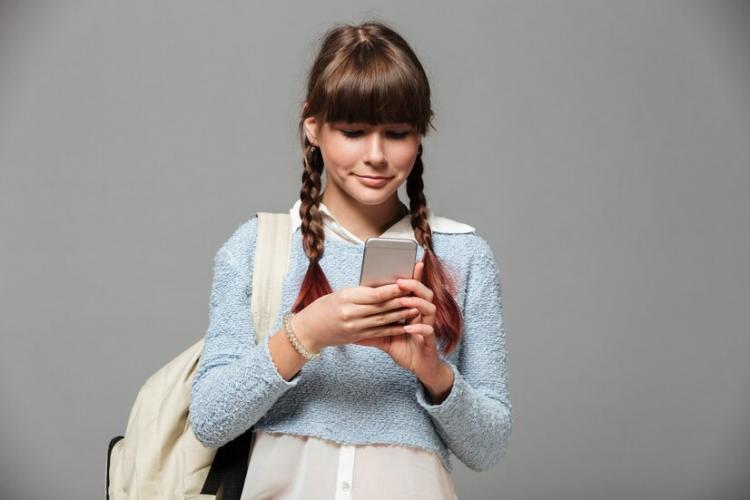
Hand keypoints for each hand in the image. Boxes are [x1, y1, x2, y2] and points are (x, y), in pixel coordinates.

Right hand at [290, 281, 418, 351]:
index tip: (405, 284)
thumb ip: (360, 293)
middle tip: (416, 294)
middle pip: (381, 307)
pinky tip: (405, 326)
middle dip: (401, 301)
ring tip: (415, 308)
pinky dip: (393, 329)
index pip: (374, 294)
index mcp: (346, 298)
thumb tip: (381, 288)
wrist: (309, 330)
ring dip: (401, 315)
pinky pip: (379, 333)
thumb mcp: (340, 294)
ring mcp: (354, 328)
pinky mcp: (357, 337)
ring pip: (383, 320)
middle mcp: (351, 314)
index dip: (392, 290)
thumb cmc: (323, 308)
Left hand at [354, 260, 446, 384]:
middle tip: (400, 281)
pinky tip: (408, 327)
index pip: (412, 290)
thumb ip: (371, 330)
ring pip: (429, 308)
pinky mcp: (430, 340)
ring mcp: (427, 326)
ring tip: (403, 301)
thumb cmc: (402, 348)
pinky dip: (418, 328)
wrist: (418, 366)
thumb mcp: (384, 337)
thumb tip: (350, 328)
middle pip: (424, 293)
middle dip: (414, 285)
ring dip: (416, 303)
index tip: (402, 265)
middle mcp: (421, 315)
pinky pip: (428, 330)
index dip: (410, 277)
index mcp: (412, 310)